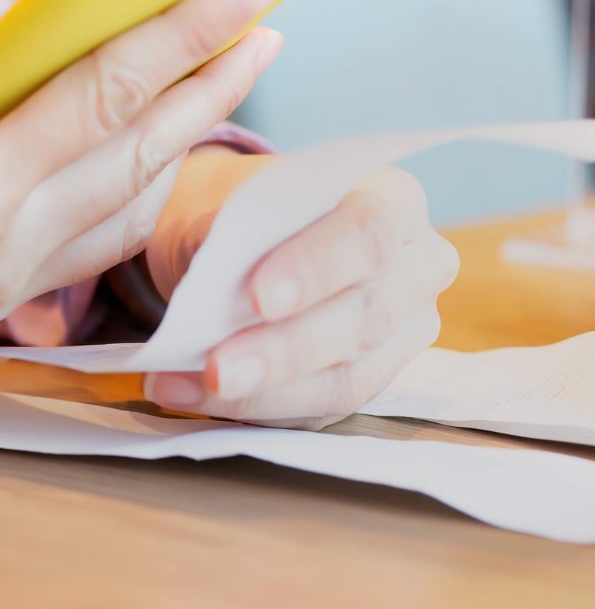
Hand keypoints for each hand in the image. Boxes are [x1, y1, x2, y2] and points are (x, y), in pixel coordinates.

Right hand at [0, 0, 283, 410]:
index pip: (106, 96)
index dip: (183, 32)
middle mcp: (0, 250)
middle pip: (140, 157)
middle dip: (212, 83)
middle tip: (266, 23)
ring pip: (124, 208)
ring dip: (179, 139)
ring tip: (221, 78)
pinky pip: (84, 241)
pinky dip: (129, 191)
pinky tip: (145, 153)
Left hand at [143, 148, 459, 429]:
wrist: (238, 236)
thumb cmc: (242, 212)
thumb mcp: (228, 205)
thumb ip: (231, 243)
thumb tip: (213, 299)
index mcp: (391, 200)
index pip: (368, 234)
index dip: (316, 269)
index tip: (259, 298)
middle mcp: (417, 268)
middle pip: (366, 318)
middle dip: (286, 350)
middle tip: (217, 368)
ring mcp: (404, 331)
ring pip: (350, 378)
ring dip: (263, 392)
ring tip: (191, 384)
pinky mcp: (373, 379)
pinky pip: (323, 409)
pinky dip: (254, 406)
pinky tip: (195, 394)